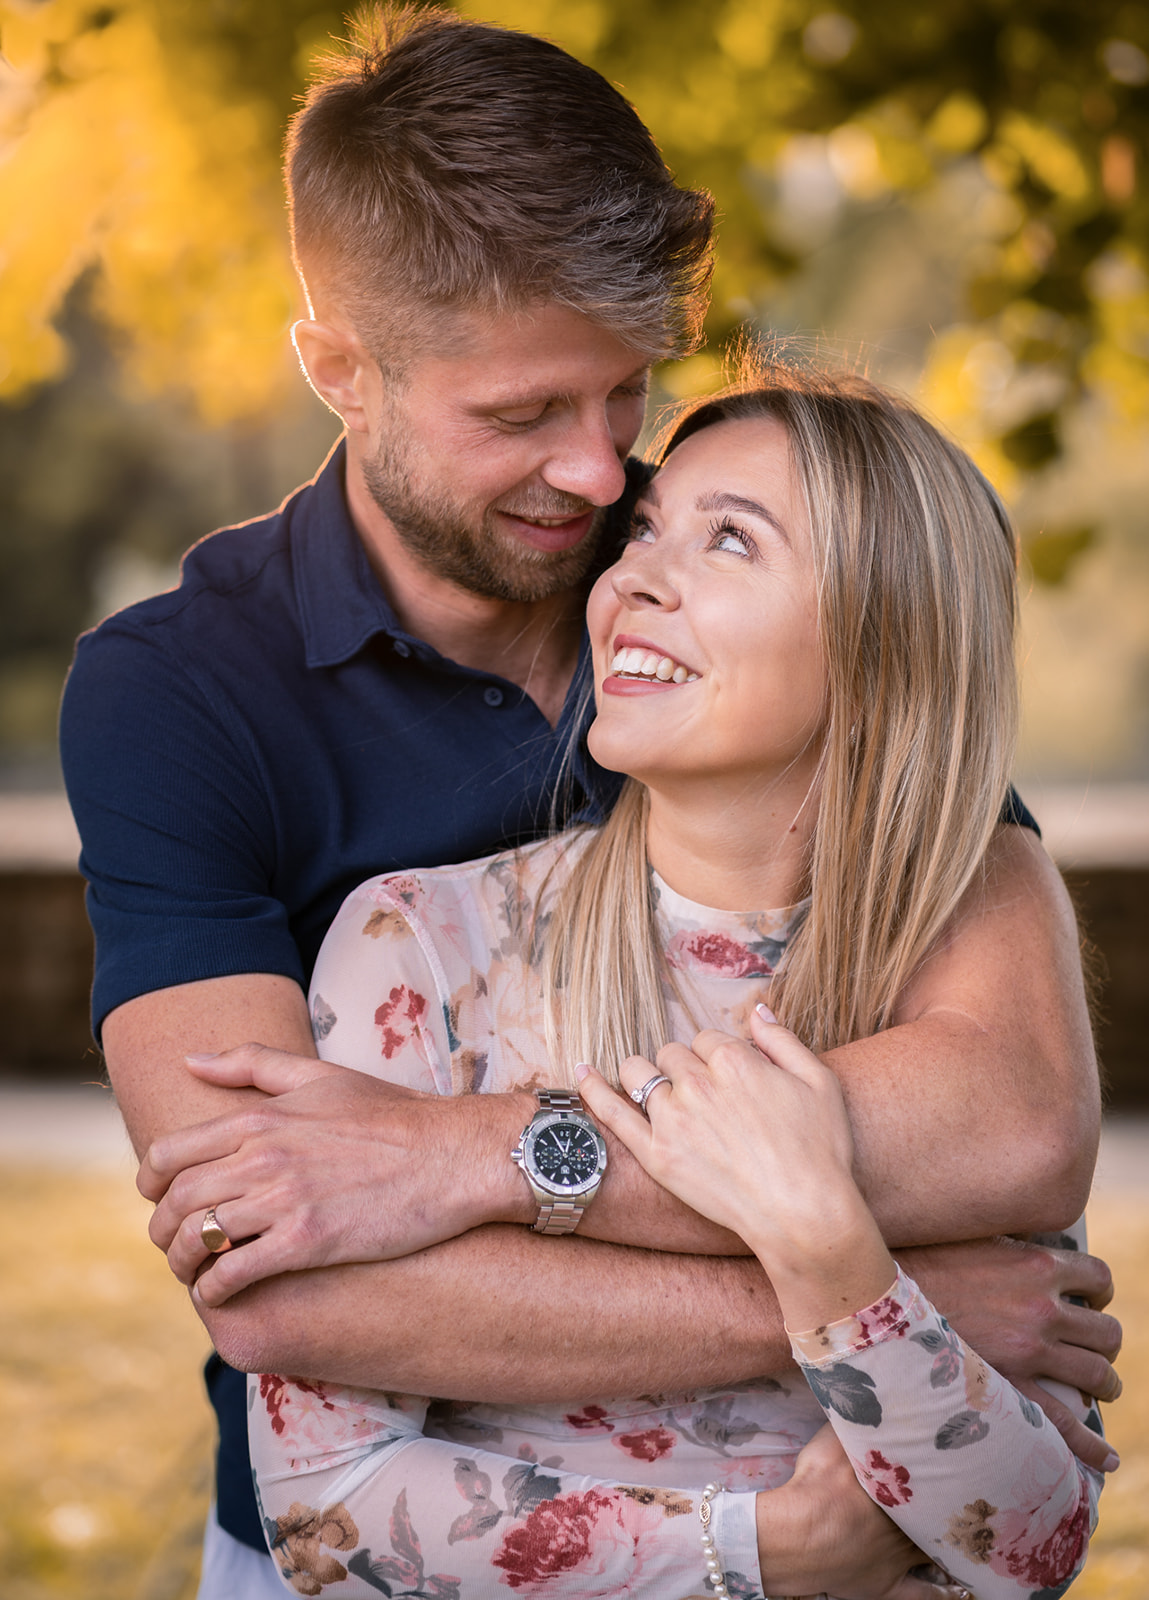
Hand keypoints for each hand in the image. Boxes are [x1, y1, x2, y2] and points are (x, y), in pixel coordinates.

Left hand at [138, 1044, 532, 1305]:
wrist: (450, 1155)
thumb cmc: (392, 1114)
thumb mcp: (321, 1075)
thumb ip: (252, 1063)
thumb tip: (191, 1060)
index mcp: (259, 1118)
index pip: (169, 1154)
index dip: (151, 1184)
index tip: (159, 1200)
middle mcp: (262, 1157)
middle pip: (176, 1201)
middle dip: (162, 1229)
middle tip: (173, 1244)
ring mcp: (282, 1201)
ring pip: (197, 1240)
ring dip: (183, 1263)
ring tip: (194, 1273)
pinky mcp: (307, 1242)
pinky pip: (234, 1274)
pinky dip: (216, 1289)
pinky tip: (223, 1293)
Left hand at [578, 1012, 897, 1326]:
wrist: (804, 1216)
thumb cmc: (821, 1152)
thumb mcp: (819, 1082)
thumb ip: (783, 1040)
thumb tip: (757, 1010)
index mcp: (735, 1061)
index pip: (709, 1039)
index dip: (720, 1058)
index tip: (731, 1082)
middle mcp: (698, 1083)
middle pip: (673, 1054)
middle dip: (686, 1068)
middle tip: (708, 1100)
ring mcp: (672, 1119)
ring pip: (641, 1074)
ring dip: (647, 1076)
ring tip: (657, 1092)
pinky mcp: (656, 1155)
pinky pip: (613, 1114)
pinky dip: (593, 1090)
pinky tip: (581, 1073)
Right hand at [756, 1425, 970, 1599]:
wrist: (798, 1532)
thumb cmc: (817, 1483)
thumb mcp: (834, 1438)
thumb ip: (858, 1422)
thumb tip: (873, 1399)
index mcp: (898, 1489)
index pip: (933, 1481)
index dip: (948, 1474)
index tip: (965, 1466)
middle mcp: (907, 1524)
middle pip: (938, 1514)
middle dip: (954, 1507)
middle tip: (974, 1501)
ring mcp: (900, 1558)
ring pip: (935, 1549)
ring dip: (952, 1542)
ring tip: (974, 1535)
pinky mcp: (887, 1585)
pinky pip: (922, 1594)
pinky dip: (943, 1593)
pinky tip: (961, 1590)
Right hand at [897, 1235, 1121, 1471]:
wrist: (874, 1297)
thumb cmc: (916, 1262)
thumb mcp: (969, 1238)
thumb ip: (1006, 1245)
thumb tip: (1020, 1244)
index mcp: (1034, 1263)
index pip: (1098, 1277)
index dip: (1100, 1292)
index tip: (1090, 1301)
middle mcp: (1040, 1306)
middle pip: (1106, 1331)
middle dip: (1103, 1343)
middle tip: (1090, 1349)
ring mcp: (1028, 1351)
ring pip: (1098, 1374)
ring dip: (1104, 1384)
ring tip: (1097, 1390)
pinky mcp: (1008, 1387)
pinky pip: (1066, 1425)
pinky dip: (1092, 1446)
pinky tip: (1104, 1458)